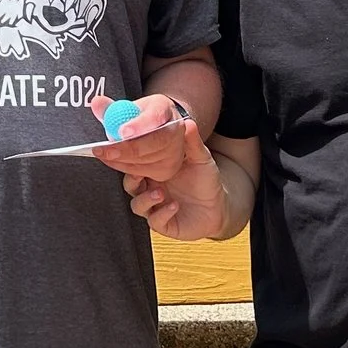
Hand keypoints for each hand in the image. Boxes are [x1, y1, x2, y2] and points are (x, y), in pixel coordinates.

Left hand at [90, 93, 189, 181]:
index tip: (122, 131)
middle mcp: (175, 130)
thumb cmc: (141, 118)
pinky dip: (123, 167)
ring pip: (145, 160)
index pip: (155, 115)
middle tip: (103, 151)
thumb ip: (111, 108)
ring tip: (102, 152)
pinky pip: (141, 172)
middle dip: (126, 149)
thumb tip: (96, 103)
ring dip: (120, 159)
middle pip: (154, 142)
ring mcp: (174, 152)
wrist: (159, 130)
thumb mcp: (128, 108)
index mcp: (164, 108)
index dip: (139, 124)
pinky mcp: (167, 170)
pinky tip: (113, 159)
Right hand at [122, 119, 226, 237]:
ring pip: (138, 205)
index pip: (133, 165)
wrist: (220, 206)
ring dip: (146, 199)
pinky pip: (156, 221)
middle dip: (130, 180)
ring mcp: (156, 208)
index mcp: (154, 172)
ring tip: (160, 193)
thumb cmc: (205, 180)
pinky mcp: (164, 224)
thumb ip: (192, 143)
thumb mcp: (200, 159)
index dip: (127, 160)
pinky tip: (174, 206)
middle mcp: (151, 189)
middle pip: (129, 185)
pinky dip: (163, 213)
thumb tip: (188, 123)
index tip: (128, 152)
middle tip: (138, 174)